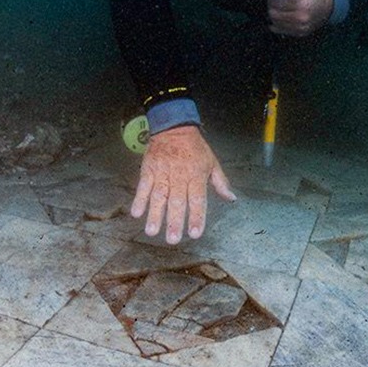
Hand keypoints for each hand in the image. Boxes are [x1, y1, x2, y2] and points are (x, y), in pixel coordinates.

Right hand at [130, 124, 235, 243]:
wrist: (174, 127)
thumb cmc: (195, 148)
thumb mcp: (212, 162)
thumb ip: (220, 182)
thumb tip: (231, 199)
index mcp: (196, 176)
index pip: (197, 200)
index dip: (197, 217)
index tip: (195, 234)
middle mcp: (179, 177)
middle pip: (177, 202)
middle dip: (175, 222)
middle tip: (172, 240)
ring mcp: (162, 173)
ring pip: (159, 197)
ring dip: (155, 215)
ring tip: (152, 232)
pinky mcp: (148, 170)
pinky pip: (143, 186)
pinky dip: (139, 199)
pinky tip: (136, 213)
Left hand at [267, 0, 333, 37]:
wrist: (329, 8)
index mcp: (301, 3)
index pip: (277, 2)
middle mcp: (301, 17)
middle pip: (274, 14)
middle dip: (270, 6)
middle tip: (272, 1)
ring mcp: (300, 27)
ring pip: (276, 23)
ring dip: (273, 15)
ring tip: (276, 8)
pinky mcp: (300, 33)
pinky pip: (281, 30)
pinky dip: (277, 24)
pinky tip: (279, 18)